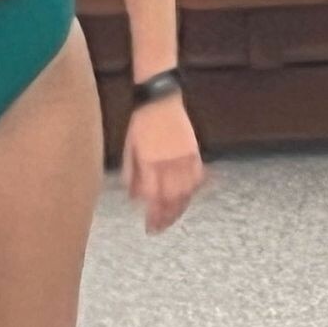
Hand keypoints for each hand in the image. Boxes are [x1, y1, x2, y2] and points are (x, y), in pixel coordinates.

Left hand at [122, 94, 207, 234]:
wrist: (160, 98)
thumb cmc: (140, 121)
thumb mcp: (129, 146)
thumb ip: (131, 173)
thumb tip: (134, 198)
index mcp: (150, 161)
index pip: (153, 197)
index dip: (152, 215)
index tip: (149, 225)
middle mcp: (169, 163)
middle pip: (171, 199)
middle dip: (165, 218)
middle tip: (158, 229)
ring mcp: (184, 158)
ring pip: (186, 192)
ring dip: (179, 209)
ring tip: (171, 219)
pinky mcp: (195, 151)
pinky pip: (198, 178)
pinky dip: (193, 191)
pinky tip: (187, 198)